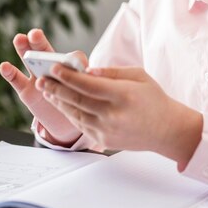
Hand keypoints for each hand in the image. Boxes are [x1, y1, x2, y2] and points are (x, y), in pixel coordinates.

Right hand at [0, 28, 86, 144]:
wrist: (64, 121)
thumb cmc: (74, 100)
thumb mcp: (83, 90)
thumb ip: (83, 79)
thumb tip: (85, 73)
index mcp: (68, 66)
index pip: (69, 55)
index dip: (70, 55)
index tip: (67, 53)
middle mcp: (50, 67)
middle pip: (43, 50)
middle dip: (39, 41)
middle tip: (34, 33)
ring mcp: (36, 78)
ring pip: (29, 61)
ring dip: (23, 49)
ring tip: (19, 39)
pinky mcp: (26, 92)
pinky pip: (17, 80)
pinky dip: (10, 73)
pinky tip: (5, 66)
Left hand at [37, 66, 202, 169]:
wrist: (166, 130)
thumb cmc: (153, 99)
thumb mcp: (139, 76)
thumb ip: (112, 72)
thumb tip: (88, 70)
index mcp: (123, 95)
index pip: (89, 84)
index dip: (69, 76)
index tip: (55, 68)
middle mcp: (113, 114)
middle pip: (77, 99)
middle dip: (56, 88)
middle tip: (41, 78)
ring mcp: (107, 130)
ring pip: (75, 113)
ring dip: (58, 101)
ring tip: (46, 89)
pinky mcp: (103, 140)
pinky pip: (81, 125)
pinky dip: (69, 113)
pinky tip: (61, 103)